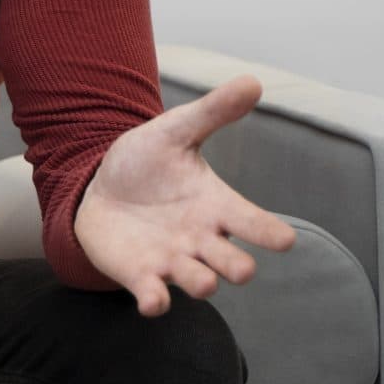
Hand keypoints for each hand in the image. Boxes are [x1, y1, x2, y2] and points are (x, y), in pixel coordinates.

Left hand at [73, 76, 297, 315]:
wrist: (99, 187)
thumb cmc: (147, 163)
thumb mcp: (175, 132)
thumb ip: (212, 112)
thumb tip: (252, 81)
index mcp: (216, 206)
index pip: (254, 223)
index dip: (270, 233)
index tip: (284, 239)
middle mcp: (202, 239)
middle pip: (233, 263)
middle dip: (237, 266)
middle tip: (239, 265)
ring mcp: (173, 260)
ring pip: (199, 283)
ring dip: (201, 283)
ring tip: (203, 282)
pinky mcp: (141, 276)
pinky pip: (154, 297)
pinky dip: (155, 302)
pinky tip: (153, 301)